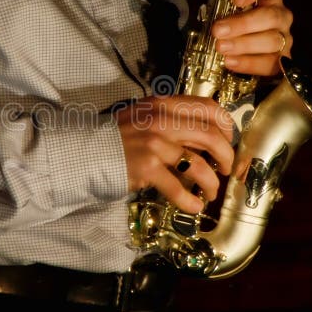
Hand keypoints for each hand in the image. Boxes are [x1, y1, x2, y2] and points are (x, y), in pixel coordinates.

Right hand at [113, 95, 234, 213]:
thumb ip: (170, 121)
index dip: (226, 125)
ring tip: (211, 192)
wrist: (83, 150)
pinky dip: (189, 200)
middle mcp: (162, 119)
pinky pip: (177, 187)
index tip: (228, 141)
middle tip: (225, 169)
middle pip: (211, 136)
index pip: (208, 107)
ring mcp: (154, 143)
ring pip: (199, 164)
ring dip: (211, 183)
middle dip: (226, 156)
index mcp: (164, 104)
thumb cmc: (116, 137)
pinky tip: (194, 207)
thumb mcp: (144, 117)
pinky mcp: (146, 166)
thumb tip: (202, 139)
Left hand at [191, 0, 292, 76]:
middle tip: (217, 30)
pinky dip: (249, 63)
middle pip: (271, 15)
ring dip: (244, 44)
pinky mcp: (281, 62)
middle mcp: (278, 13)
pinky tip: (230, 62)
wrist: (227, 54)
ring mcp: (283, 38)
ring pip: (271, 40)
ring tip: (220, 47)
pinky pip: (270, 63)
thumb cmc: (223, 21)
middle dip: (243, 23)